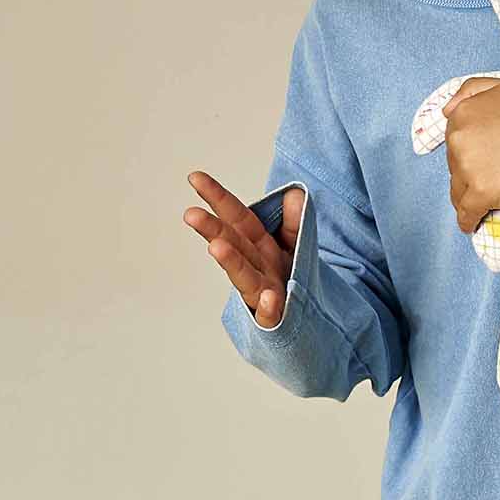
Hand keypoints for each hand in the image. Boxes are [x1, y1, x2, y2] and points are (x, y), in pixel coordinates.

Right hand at [184, 170, 304, 323]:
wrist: (309, 321)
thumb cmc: (292, 280)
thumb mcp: (297, 246)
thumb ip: (295, 223)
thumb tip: (293, 195)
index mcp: (259, 246)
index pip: (238, 218)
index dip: (219, 198)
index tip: (195, 178)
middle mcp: (256, 268)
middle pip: (234, 245)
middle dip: (213, 229)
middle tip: (191, 214)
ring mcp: (263, 295)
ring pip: (246, 278)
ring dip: (232, 262)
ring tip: (217, 247)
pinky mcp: (276, 320)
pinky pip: (272, 316)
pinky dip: (268, 308)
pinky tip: (269, 298)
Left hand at [441, 78, 499, 233]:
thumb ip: (470, 91)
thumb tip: (445, 112)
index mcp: (462, 114)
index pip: (455, 141)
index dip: (469, 151)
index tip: (481, 160)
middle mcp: (459, 139)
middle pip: (456, 166)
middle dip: (470, 172)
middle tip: (493, 176)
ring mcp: (469, 166)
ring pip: (459, 190)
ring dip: (469, 195)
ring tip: (483, 201)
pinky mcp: (481, 191)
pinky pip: (467, 213)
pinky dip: (468, 221)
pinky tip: (472, 225)